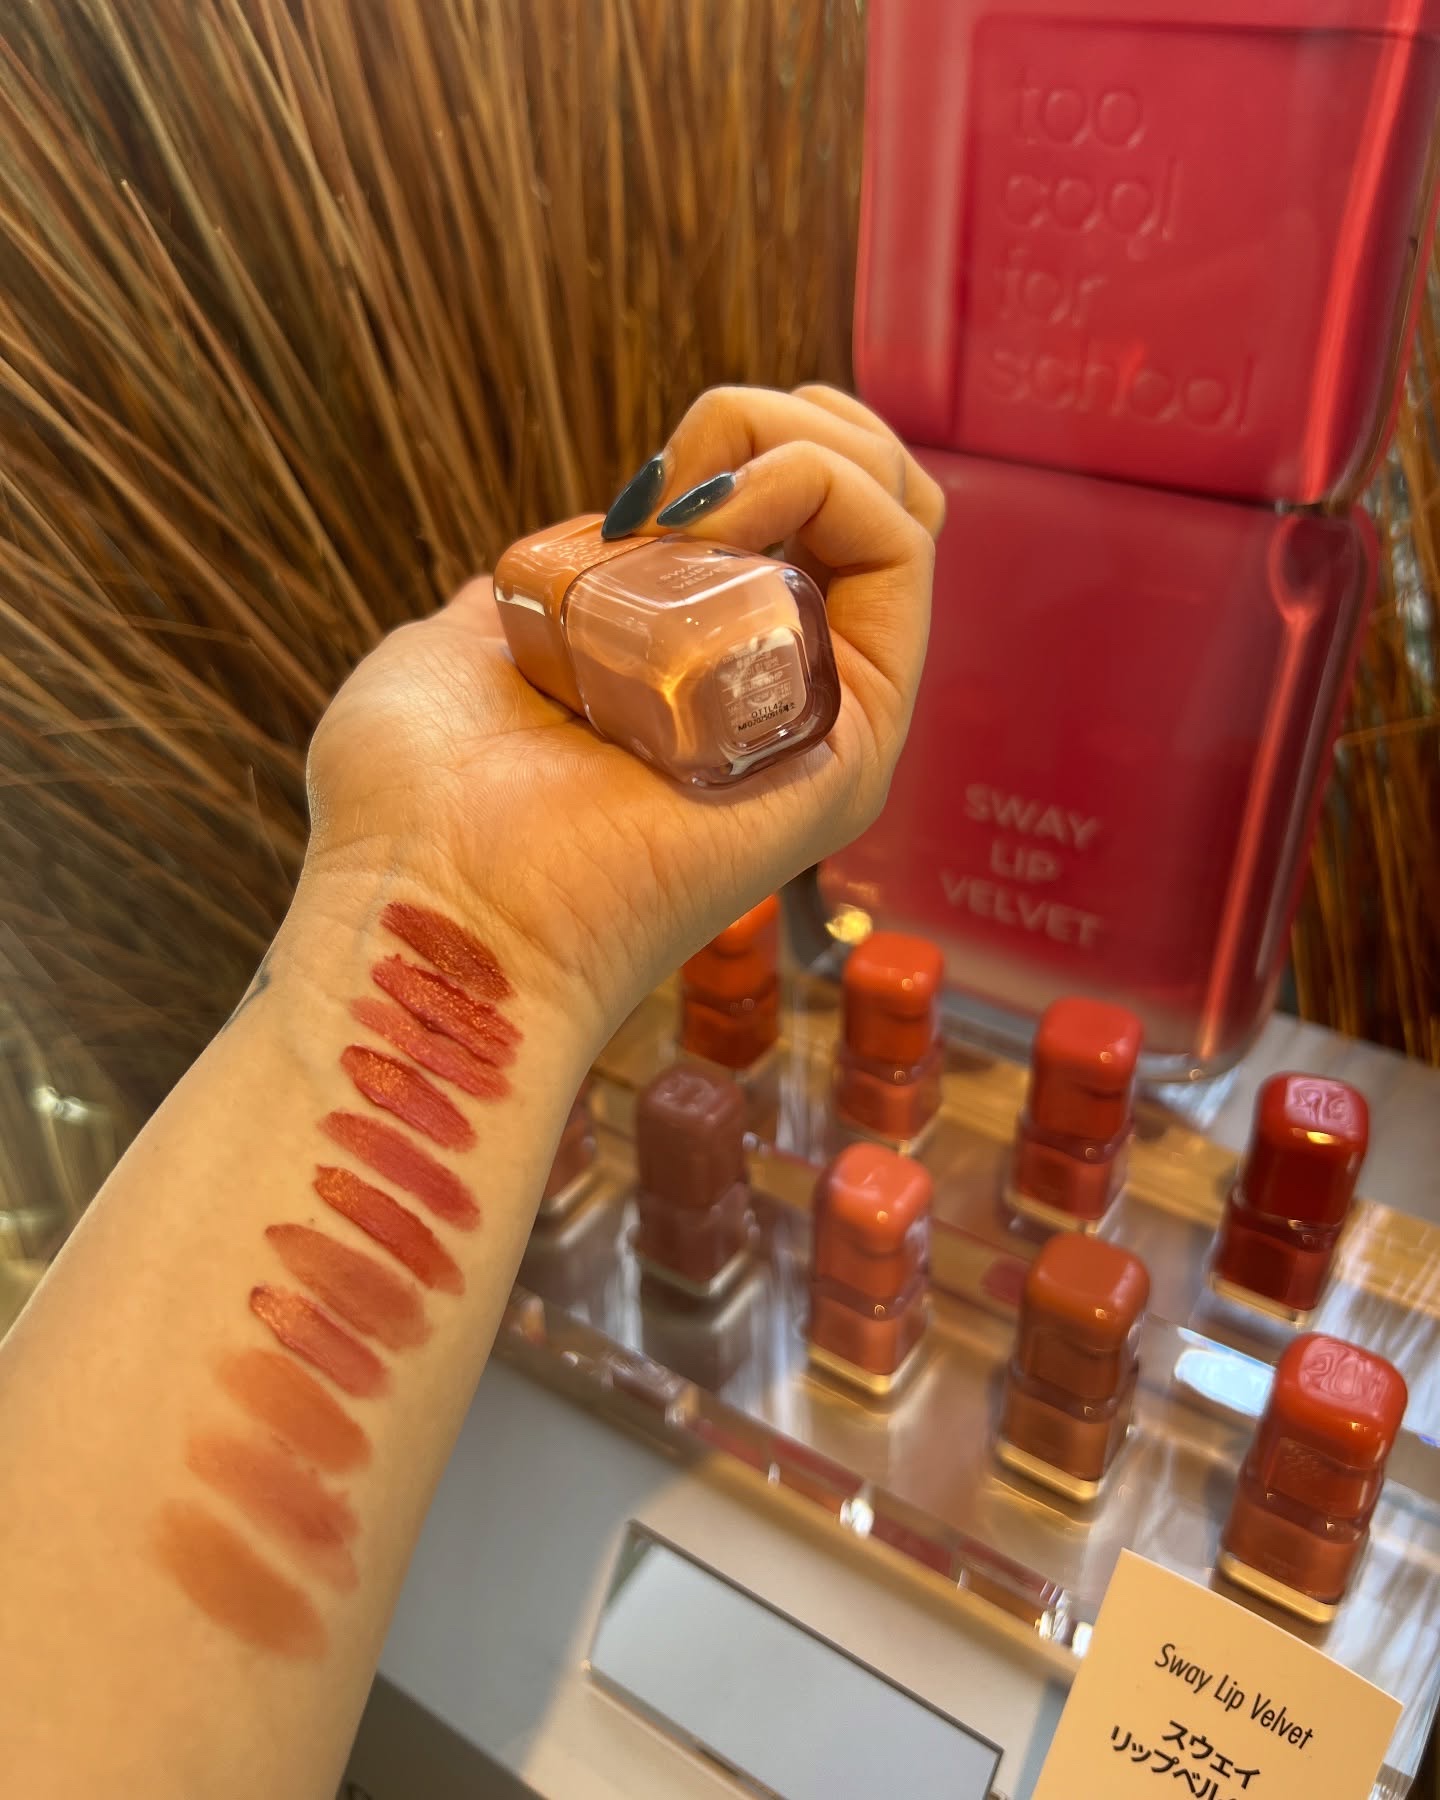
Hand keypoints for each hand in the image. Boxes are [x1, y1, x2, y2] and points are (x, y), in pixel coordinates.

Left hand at [305, 384, 943, 1040]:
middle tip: (685, 471)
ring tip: (697, 496)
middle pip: (868, 511)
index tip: (657, 474)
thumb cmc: (414, 805)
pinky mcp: (855, 740)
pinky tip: (724, 515)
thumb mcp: (468, 644)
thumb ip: (550, 588)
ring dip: (807, 445)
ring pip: (898, 519)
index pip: (799, 527)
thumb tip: (604, 541)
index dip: (759, 445)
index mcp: (700, 682)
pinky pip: (900, 561)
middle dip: (795, 426)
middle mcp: (779, 701)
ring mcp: (823, 720)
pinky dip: (830, 485)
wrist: (429, 904)